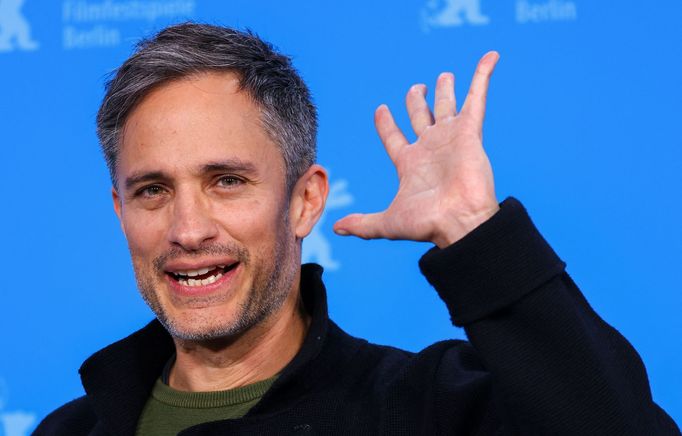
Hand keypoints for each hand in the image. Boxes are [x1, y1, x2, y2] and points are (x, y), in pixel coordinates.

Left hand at [333, 51, 500, 247]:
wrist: (459, 221)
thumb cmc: (427, 223)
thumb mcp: (388, 222)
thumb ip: (362, 223)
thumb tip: (336, 229)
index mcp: (410, 163)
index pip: (394, 137)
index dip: (386, 123)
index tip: (380, 109)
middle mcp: (430, 148)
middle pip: (421, 116)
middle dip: (417, 101)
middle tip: (416, 89)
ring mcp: (450, 138)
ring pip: (446, 105)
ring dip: (445, 89)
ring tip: (443, 76)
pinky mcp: (470, 131)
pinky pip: (477, 96)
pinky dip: (483, 75)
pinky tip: (490, 56)